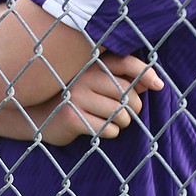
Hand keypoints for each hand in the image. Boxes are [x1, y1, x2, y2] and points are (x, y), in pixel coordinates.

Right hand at [36, 52, 162, 145]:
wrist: (37, 116)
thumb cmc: (75, 99)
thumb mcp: (95, 85)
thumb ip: (122, 80)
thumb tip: (153, 82)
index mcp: (90, 64)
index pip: (125, 62)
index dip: (145, 73)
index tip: (158, 85)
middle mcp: (83, 76)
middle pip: (128, 93)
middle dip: (134, 108)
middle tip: (124, 112)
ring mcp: (76, 95)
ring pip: (121, 114)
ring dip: (121, 123)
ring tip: (106, 120)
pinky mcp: (72, 116)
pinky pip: (108, 129)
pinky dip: (109, 133)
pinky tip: (94, 127)